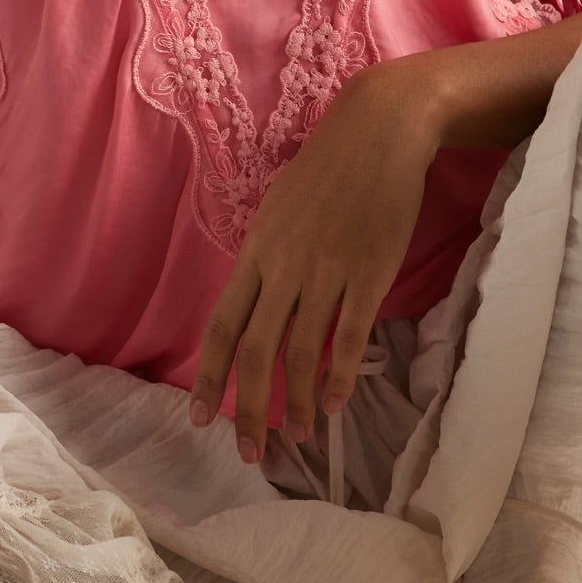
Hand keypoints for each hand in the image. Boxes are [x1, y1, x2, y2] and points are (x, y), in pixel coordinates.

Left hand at [187, 58, 444, 462]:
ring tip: (298, 436)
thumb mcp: (278, 209)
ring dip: (298, 403)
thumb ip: (266, 258)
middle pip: (255, 352)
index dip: (209, 378)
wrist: (379, 129)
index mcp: (257, 252)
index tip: (202, 418)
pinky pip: (350, 336)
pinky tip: (337, 406)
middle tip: (249, 453)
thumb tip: (255, 300)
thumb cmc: (328, 167)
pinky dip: (340, 377)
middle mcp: (284, 267)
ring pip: (302, 353)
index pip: (222, 327)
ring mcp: (327, 271)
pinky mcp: (370, 272)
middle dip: (249, 409)